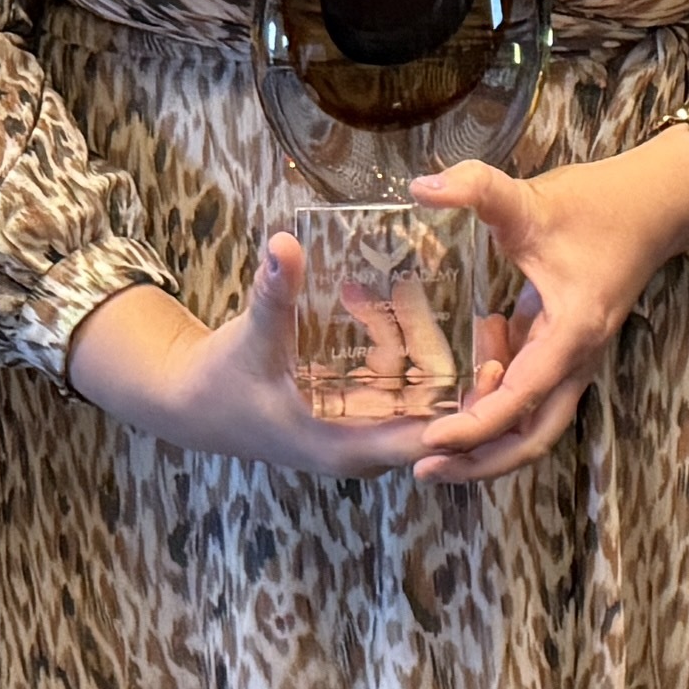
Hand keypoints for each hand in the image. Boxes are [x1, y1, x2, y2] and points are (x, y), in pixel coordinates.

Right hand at [65, 238, 530, 485]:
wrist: (185, 404)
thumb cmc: (219, 383)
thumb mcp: (251, 337)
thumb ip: (274, 293)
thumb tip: (285, 243)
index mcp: (348, 444)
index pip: (430, 436)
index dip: (470, 407)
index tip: (503, 366)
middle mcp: (361, 443)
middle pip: (431, 409)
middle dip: (459, 366)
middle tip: (489, 316)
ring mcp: (355, 426)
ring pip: (410, 387)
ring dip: (421, 343)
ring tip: (431, 288)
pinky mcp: (346, 407)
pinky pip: (386, 376)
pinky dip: (390, 341)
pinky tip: (381, 296)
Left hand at [394, 133, 688, 484]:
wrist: (656, 203)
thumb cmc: (602, 204)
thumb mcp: (533, 199)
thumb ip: (478, 188)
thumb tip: (422, 185)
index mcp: (572, 334)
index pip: (519, 400)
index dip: (473, 428)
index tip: (429, 440)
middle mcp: (577, 359)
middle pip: (532, 438)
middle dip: (479, 461)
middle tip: (424, 467)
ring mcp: (574, 358)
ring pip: (534, 422)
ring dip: (488, 438)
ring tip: (435, 439)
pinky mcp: (566, 347)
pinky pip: (532, 392)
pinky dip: (498, 399)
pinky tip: (472, 369)